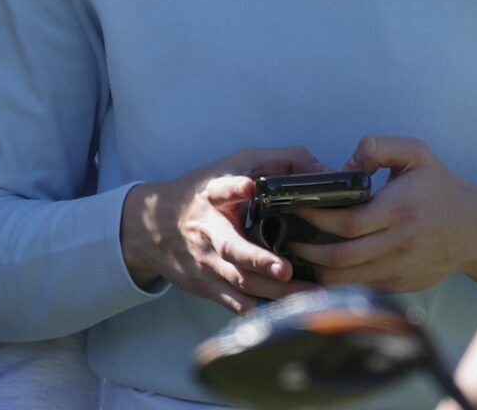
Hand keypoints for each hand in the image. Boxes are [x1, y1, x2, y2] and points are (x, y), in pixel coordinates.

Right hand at [120, 146, 319, 313]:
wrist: (151, 228)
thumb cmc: (204, 193)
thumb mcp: (233, 165)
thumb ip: (278, 160)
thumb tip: (325, 171)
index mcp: (213, 196)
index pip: (222, 188)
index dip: (235, 187)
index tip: (249, 185)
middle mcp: (208, 231)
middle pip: (231, 247)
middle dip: (258, 260)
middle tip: (285, 269)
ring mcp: (207, 263)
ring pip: (242, 282)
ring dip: (277, 293)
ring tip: (313, 297)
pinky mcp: (208, 288)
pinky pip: (238, 306)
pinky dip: (263, 312)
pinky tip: (292, 316)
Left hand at [291, 135, 476, 294]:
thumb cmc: (441, 188)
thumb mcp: (416, 154)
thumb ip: (378, 147)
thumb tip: (346, 164)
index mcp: (398, 211)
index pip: (347, 222)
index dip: (314, 219)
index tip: (293, 208)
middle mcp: (399, 244)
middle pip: (341, 257)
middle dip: (306, 251)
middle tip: (286, 238)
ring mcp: (400, 268)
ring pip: (347, 279)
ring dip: (316, 271)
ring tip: (296, 256)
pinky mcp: (402, 285)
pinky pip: (361, 288)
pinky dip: (336, 283)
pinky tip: (320, 269)